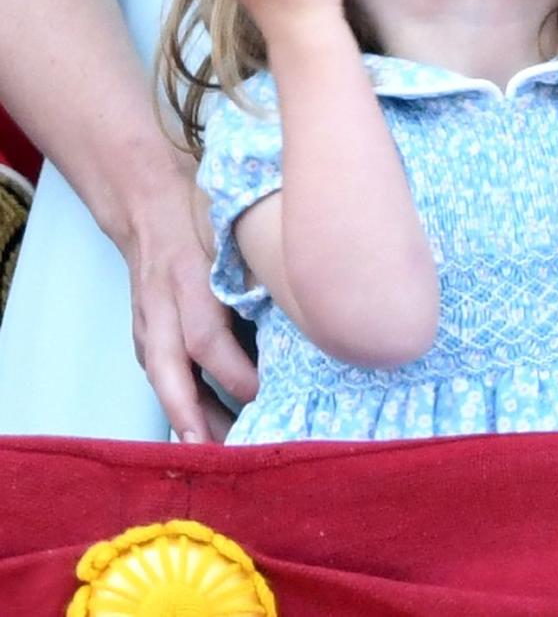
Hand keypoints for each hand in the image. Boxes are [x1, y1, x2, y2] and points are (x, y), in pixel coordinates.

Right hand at [119, 148, 258, 440]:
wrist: (146, 203)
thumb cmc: (201, 214)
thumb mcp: (232, 228)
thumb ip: (259, 263)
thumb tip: (308, 300)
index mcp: (188, 277)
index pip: (207, 337)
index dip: (236, 371)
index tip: (268, 394)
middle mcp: (162, 307)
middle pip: (170, 374)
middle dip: (194, 417)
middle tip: (224, 456)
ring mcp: (147, 323)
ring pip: (162, 382)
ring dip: (189, 421)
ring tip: (222, 457)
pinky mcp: (144, 334)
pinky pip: (160, 376)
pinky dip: (180, 405)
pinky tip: (205, 429)